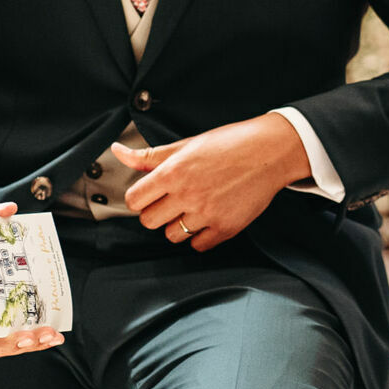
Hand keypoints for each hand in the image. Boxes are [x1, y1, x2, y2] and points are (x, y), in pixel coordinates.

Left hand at [115, 113, 310, 251]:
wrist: (271, 151)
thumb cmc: (230, 143)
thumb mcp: (187, 144)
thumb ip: (150, 156)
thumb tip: (117, 152)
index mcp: (174, 171)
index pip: (135, 200)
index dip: (140, 197)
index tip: (151, 193)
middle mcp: (187, 194)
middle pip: (149, 221)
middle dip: (157, 212)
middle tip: (172, 200)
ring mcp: (207, 214)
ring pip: (172, 236)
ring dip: (178, 225)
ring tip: (193, 208)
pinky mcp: (226, 228)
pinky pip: (198, 245)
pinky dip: (200, 235)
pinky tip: (209, 217)